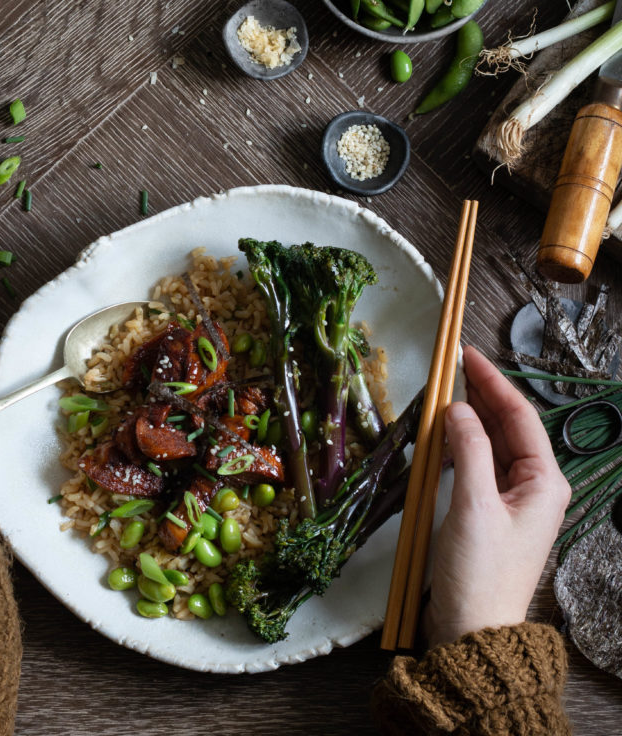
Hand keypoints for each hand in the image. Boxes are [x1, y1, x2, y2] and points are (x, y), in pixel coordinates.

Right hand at [423, 345, 571, 645]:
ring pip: (490, 445)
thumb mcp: (473, 506)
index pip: (520, 417)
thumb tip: (456, 408)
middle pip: (507, 427)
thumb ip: (467, 450)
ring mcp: (510, 500)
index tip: (467, 355)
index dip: (493, 382)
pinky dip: (459, 446)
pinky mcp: (488, 512)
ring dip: (468, 420)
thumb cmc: (479, 572)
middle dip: (481, 396)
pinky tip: (442, 435)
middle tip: (451, 367)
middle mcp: (532, 486)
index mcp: (543, 482)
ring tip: (444, 394)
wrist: (472, 630)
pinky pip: (476, 465)